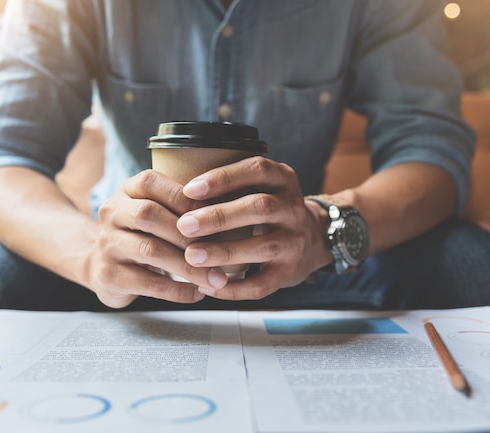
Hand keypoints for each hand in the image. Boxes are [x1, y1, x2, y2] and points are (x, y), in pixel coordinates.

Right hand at [89, 169, 228, 307]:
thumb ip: (184, 207)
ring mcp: (107, 244)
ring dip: (189, 266)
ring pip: (150, 251)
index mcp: (127, 190)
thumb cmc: (143, 235)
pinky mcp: (108, 275)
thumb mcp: (158, 211)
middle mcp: (112, 212)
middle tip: (221, 250)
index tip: (215, 213)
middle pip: (149, 215)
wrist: (101, 265)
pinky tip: (197, 292)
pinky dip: (177, 290)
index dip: (184, 197)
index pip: (152, 183)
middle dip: (188, 234)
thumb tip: (232, 210)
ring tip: (216, 278)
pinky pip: (147, 282)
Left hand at [176, 156, 328, 300]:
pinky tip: (208, 286)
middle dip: (219, 217)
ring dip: (224, 251)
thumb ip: (231, 184)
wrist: (313, 239)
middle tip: (185, 225)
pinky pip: (262, 284)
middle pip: (260, 208)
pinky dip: (233, 288)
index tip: (190, 189)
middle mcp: (293, 208)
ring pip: (262, 246)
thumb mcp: (261, 186)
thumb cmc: (270, 210)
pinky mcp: (290, 272)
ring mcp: (295, 242)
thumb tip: (176, 188)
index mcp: (283, 180)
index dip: (224, 178)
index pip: (257, 170)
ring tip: (192, 256)